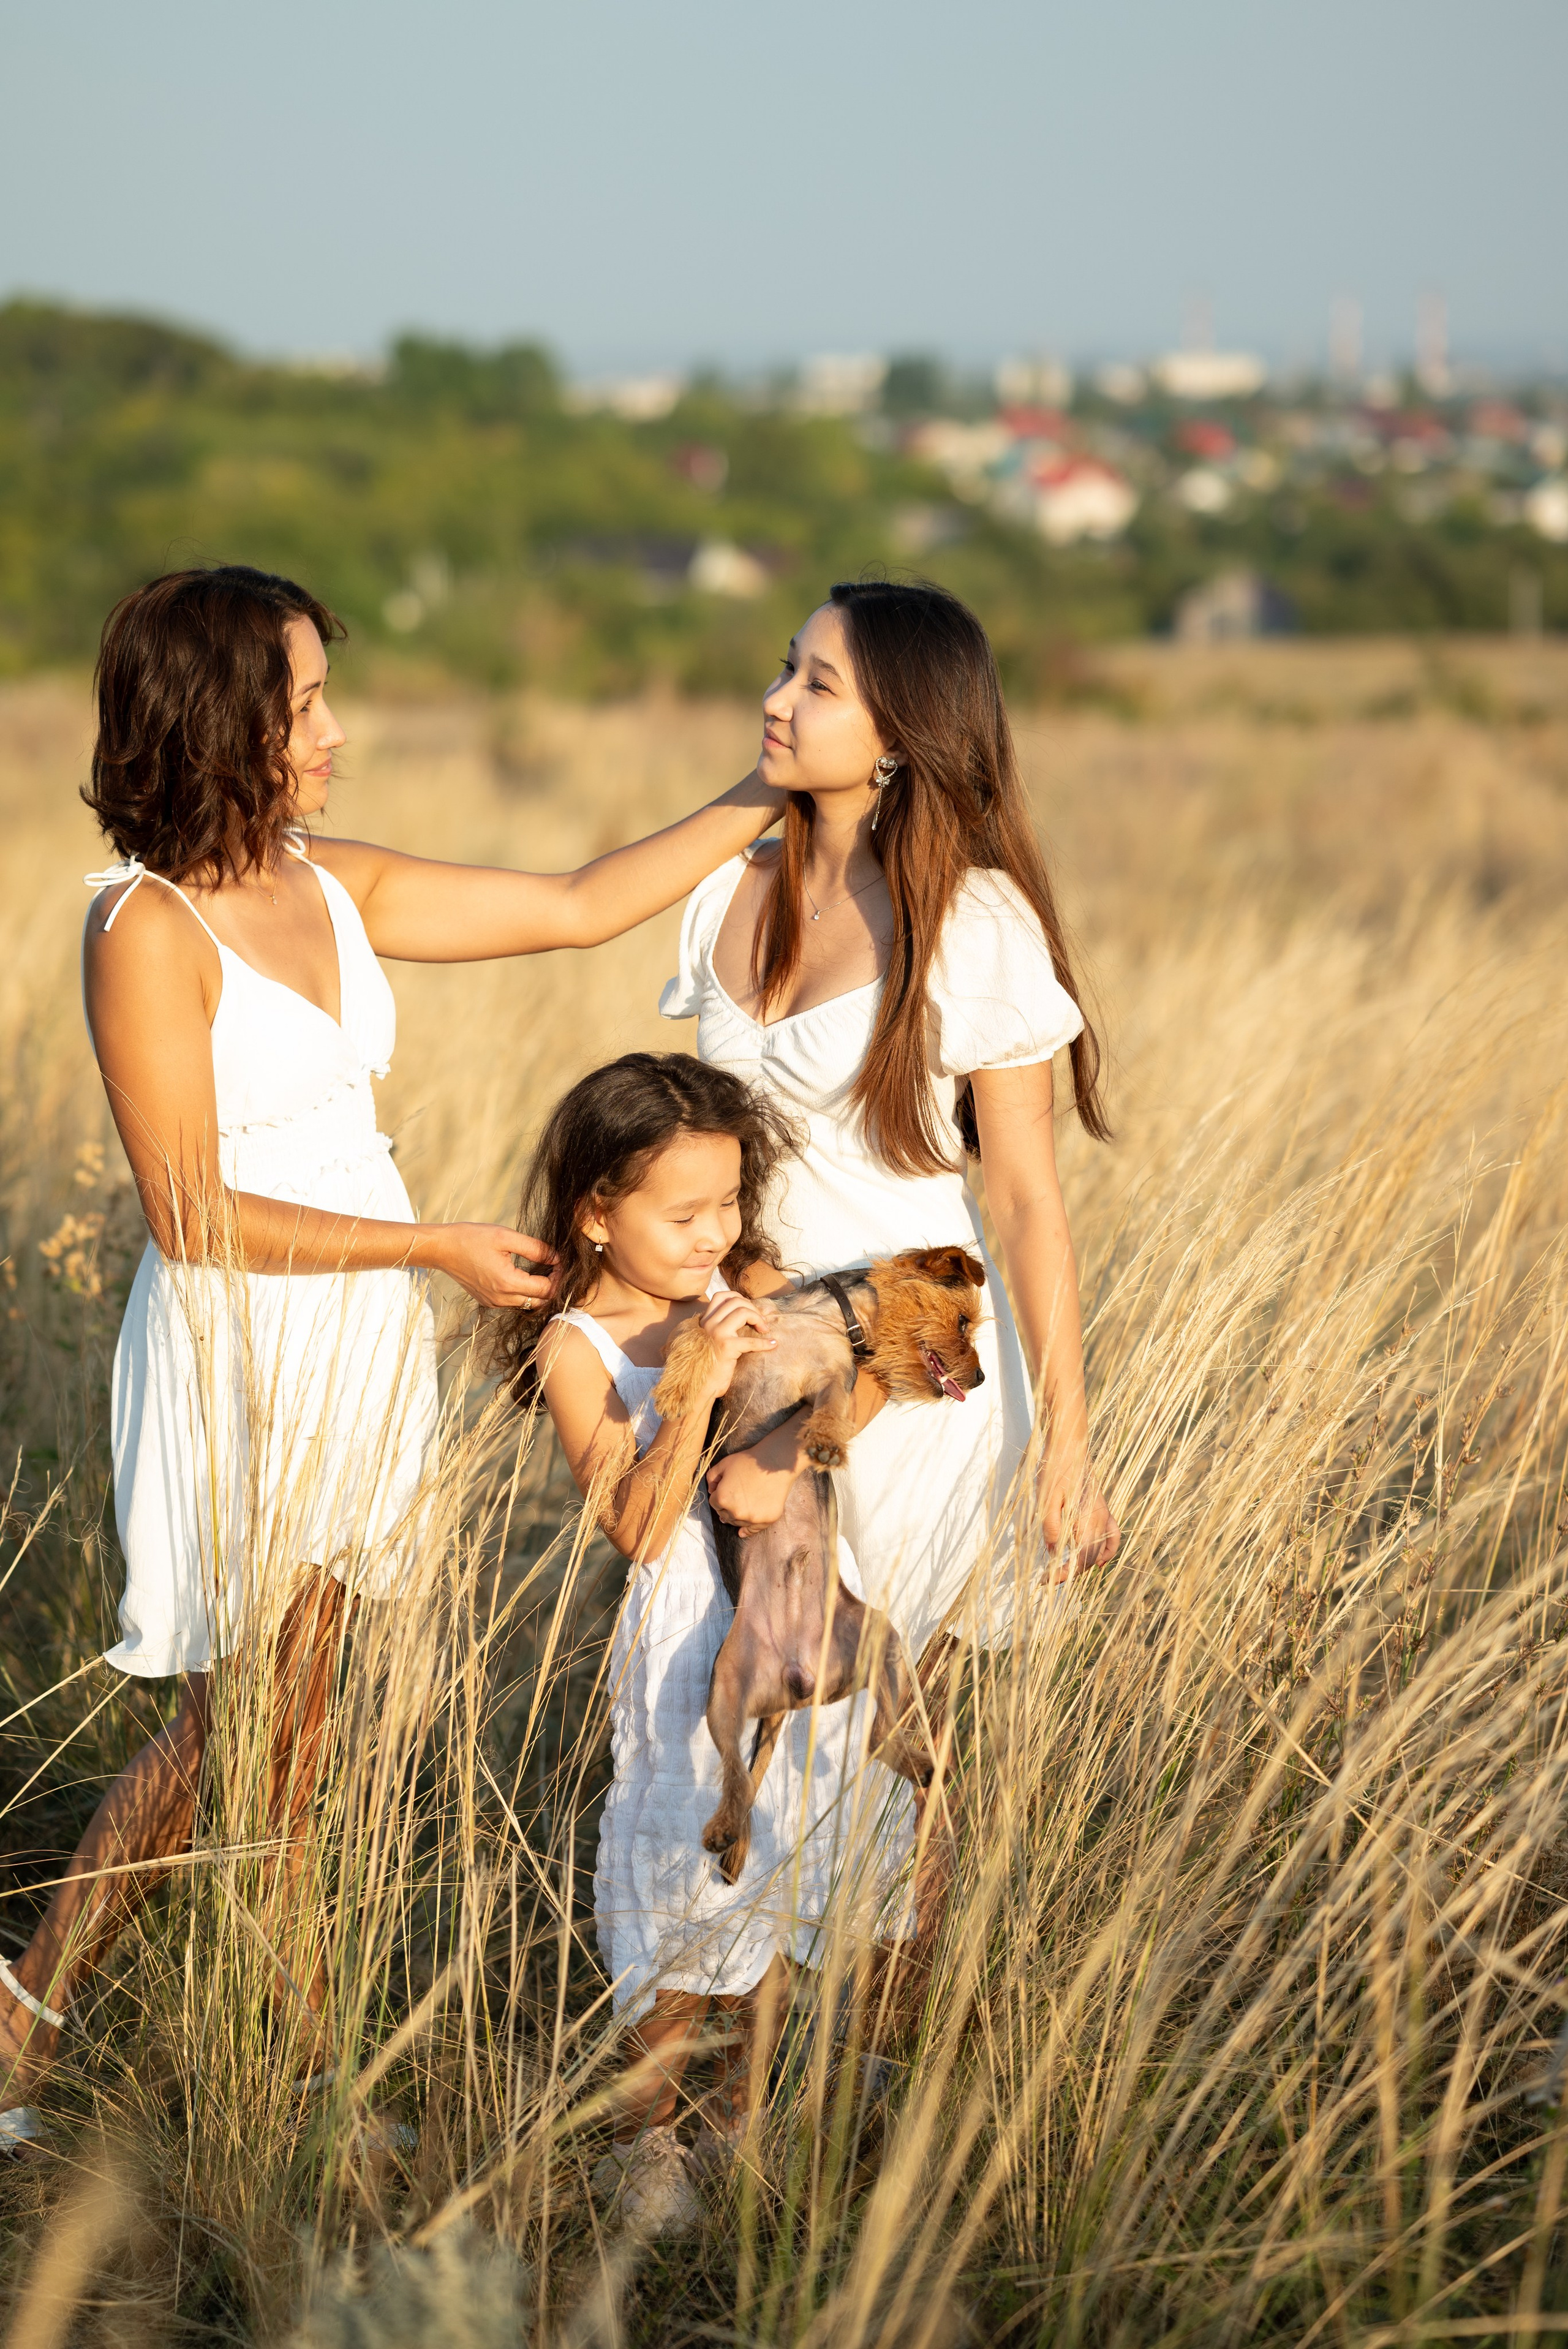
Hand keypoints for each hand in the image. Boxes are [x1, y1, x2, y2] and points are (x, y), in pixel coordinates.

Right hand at [416, 1224, 557, 1307]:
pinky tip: (525, 1276)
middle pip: (539, 1302)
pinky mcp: (487, 1301)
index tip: (560, 1261)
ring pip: (527, 1304)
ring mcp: (493, 1303)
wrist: (441, 1249)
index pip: (546, 1289)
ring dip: (538, 1291)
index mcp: (507, 1283)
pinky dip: (524, 1293)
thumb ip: (534, 1248)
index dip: (559, 1276)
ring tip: (542, 1270)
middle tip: (555, 1267)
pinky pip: (513, 1302)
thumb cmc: (471, 1238)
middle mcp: (501, 1299)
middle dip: (552, 1286)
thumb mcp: (505, 1237)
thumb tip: (556, 1257)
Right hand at [693, 1291, 777, 1400]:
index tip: (750, 1309)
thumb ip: (721, 1327)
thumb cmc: (710, 1366)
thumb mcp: (712, 1341)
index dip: (739, 1298)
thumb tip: (746, 1314)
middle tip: (761, 1323)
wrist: (701, 1387)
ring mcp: (716, 1334)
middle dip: (753, 1309)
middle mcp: (708, 1324)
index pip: (721, 1296)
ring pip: (742, 1312)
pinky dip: (765, 1343)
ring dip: (758, 1319)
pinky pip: (751, 1340)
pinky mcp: (726, 1347)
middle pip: (735, 1301)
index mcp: (704, 1321)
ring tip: (765, 1330)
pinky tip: (772, 1344)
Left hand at [707, 1436, 799, 1532]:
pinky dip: (747, 1530)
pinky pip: (753, 1530)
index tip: (727, 1489)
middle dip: (727, 1507)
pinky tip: (743, 1532)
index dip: (719, 1495)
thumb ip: (712, 1477)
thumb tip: (711, 1490)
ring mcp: (751, 1518)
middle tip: (735, 1497)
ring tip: (742, 1506)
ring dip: (737, 1516)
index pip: (714, 1503)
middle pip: (725, 1515)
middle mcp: (735, 1512)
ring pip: (738, 1522)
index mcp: (722, 1499)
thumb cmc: (749, 1461)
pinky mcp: (766, 1520)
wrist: (775, 1463)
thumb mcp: (724, 1464)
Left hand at [1037, 1440, 1119, 1585]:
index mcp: (1086, 1519)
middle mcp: (1099, 1520)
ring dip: (1085, 1565)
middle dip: (1071, 1572)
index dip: (1066, 1574)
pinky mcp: (1102, 1508)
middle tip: (1048, 1578)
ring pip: (1100, 1550)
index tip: (1048, 1580)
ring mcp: (1103, 1514)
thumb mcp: (1046, 1498)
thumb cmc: (1055, 1470)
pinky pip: (1113, 1535)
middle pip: (1090, 1558)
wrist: (1069, 1447)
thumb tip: (1053, 1552)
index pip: (1082, 1558)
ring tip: (1066, 1571)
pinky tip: (1098, 1561)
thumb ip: (1051, 1526)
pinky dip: (1108, 1551)